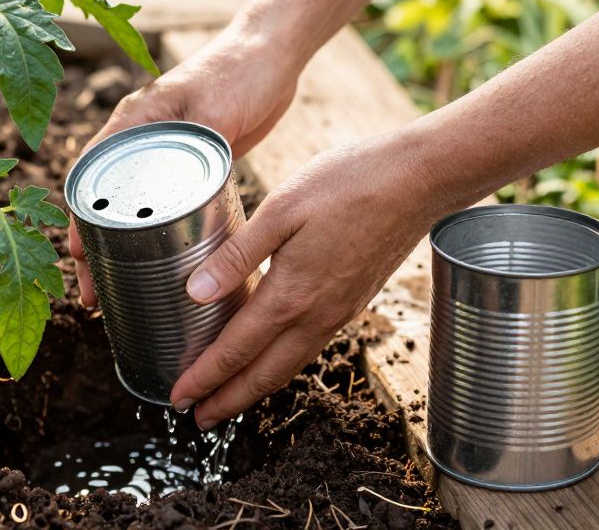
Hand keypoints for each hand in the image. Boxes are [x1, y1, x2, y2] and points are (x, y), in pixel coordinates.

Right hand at [68, 24, 306, 306]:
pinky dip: (155, 235)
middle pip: (103, 202)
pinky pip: (163, 205)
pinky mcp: (189, 162)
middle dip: (94, 250)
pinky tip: (162, 263)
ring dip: (121, 249)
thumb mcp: (216, 109)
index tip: (79, 260)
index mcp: (133, 122)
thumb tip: (179, 185)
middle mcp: (140, 138)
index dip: (79, 223)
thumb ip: (195, 139)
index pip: (89, 178)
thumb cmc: (241, 70)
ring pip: (131, 209)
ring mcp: (163, 151)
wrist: (275, 51)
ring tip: (118, 292)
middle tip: (95, 295)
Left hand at [169, 132, 439, 428]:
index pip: (237, 350)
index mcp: (293, 294)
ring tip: (227, 400)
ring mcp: (339, 312)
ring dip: (254, 389)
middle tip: (197, 419)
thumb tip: (195, 292)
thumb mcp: (282, 208)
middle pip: (264, 375)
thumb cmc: (350, 182)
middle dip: (227, 401)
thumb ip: (237, 255)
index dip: (205, 377)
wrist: (419, 180)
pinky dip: (281, 366)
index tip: (178, 397)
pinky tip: (270, 358)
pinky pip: (309, 347)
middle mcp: (317, 314)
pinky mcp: (353, 302)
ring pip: (289, 366)